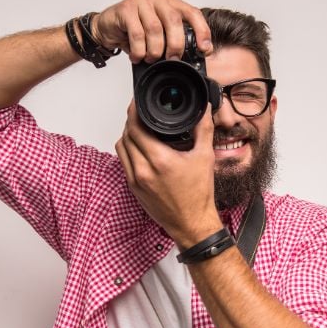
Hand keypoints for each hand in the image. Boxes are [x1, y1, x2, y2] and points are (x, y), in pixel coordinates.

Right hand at [91, 0, 212, 63]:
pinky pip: (137, 34)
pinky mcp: (126, 8)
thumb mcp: (158, 35)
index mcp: (170, 2)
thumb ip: (172, 40)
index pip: (192, 13)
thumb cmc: (133, 31)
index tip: (204, 49)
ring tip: (149, 58)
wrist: (106, 28)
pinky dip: (139, 50)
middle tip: (172, 59)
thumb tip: (190, 59)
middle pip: (174, 21)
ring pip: (155, 29)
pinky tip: (136, 56)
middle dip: (175, 45)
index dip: (201, 31)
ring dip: (154, 50)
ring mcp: (141, 0)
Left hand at [115, 100, 222, 248]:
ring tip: (139, 129)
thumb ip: (203, 129)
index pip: (135, 128)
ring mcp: (135, 180)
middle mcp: (143, 170)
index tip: (137, 103)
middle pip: (126, 136)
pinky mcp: (133, 189)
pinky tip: (140, 148)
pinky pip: (124, 163)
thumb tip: (203, 109)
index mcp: (159, 160)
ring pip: (121, 149)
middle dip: (131, 122)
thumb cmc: (198, 196)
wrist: (192, 224)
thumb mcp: (205, 157)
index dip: (133, 112)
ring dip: (127, 136)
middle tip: (140, 114)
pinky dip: (128, 152)